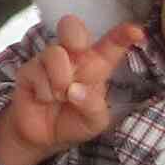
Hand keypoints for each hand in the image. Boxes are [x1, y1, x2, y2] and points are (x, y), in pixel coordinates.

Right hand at [0, 16, 140, 164]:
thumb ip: (92, 106)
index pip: (111, 46)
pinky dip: (44, 92)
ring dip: (60, 80)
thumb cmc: (74, 121)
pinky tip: (44, 99)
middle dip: (75, 35)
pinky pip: (36, 72)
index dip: (122, 36)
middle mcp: (72, 57)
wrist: (44, 137)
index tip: (136, 32)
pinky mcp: (28, 70)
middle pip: (72, 27)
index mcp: (96, 66)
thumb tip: (74, 90)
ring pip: (55, 53)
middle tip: (77, 51)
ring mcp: (48, 61)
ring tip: (60, 96)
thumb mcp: (94, 122)